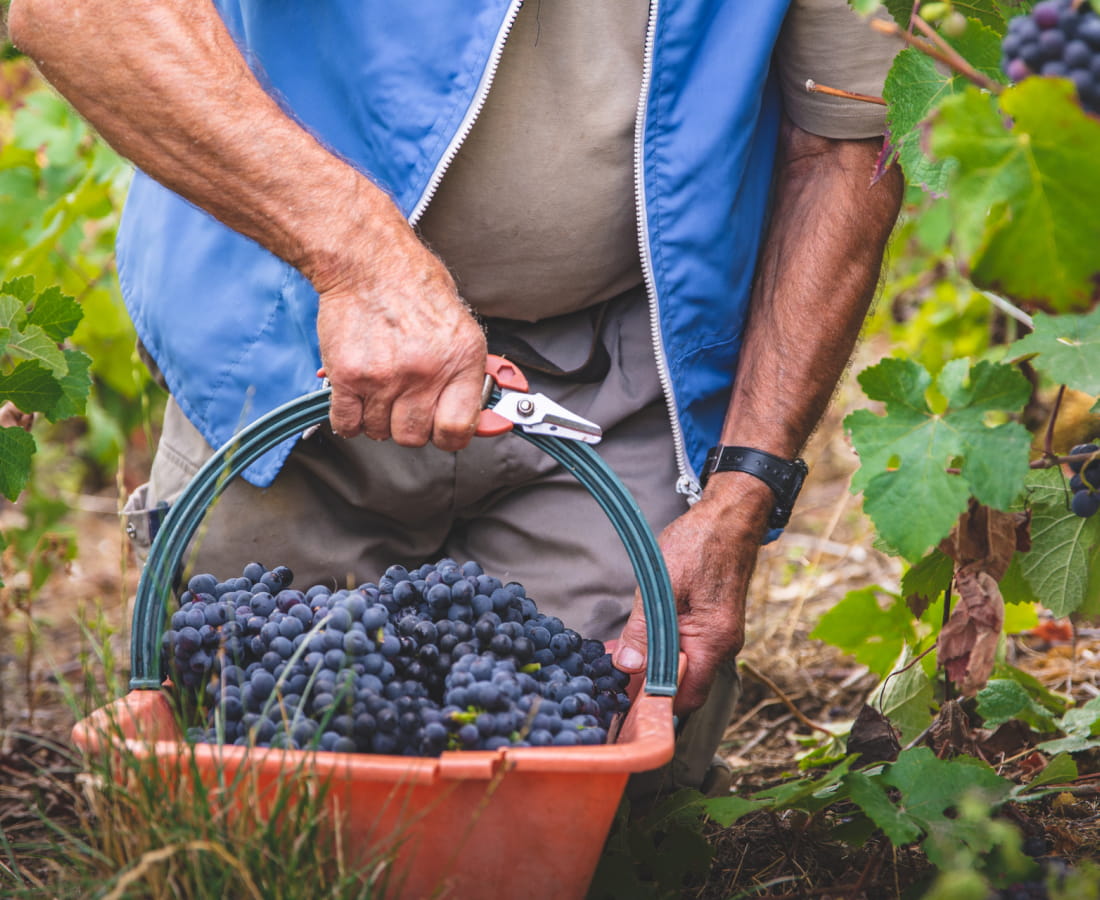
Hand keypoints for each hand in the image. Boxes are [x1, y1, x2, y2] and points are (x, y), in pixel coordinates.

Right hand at [312, 207, 486, 450]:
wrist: (368, 261)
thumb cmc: (414, 287)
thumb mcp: (461, 328)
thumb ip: (466, 374)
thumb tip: (474, 415)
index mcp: (461, 360)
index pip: (459, 429)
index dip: (449, 434)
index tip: (443, 429)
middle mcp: (425, 372)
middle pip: (415, 437)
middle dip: (409, 425)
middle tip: (405, 402)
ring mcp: (385, 377)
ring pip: (379, 432)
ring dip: (378, 418)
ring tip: (380, 388)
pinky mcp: (348, 376)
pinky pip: (348, 424)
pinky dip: (350, 418)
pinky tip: (356, 398)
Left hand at [612, 473, 771, 712]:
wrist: (729, 517)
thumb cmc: (699, 544)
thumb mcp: (662, 585)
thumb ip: (644, 629)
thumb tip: (628, 666)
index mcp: (714, 642)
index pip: (686, 697)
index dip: (654, 700)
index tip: (623, 694)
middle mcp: (723, 646)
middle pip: (684, 685)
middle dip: (649, 682)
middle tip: (614, 672)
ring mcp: (720, 635)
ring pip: (684, 665)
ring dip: (655, 662)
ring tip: (622, 652)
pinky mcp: (713, 624)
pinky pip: (688, 647)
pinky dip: (665, 647)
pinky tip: (642, 634)